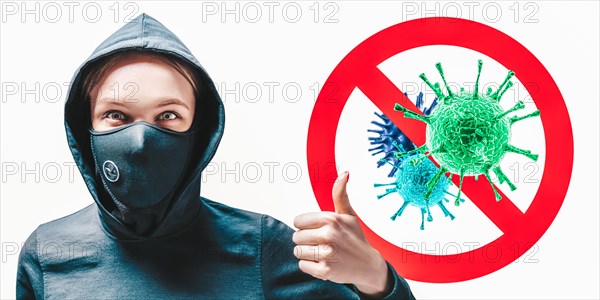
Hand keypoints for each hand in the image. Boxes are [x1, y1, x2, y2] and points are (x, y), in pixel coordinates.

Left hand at [293, 171, 392, 296]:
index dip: (307, 226)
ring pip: (297, 251)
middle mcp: (328, 235)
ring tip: (323, 253)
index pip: (298, 221)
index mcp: (331, 219)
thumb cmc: (354, 238)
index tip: (319, 230)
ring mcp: (327, 254)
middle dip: (307, 241)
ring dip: (308, 254)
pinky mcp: (324, 271)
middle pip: (296, 237)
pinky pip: (302, 265)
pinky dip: (311, 266)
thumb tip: (345, 173)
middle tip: (323, 243)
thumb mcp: (348, 214)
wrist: (368, 265)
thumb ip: (340, 194)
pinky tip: (324, 263)